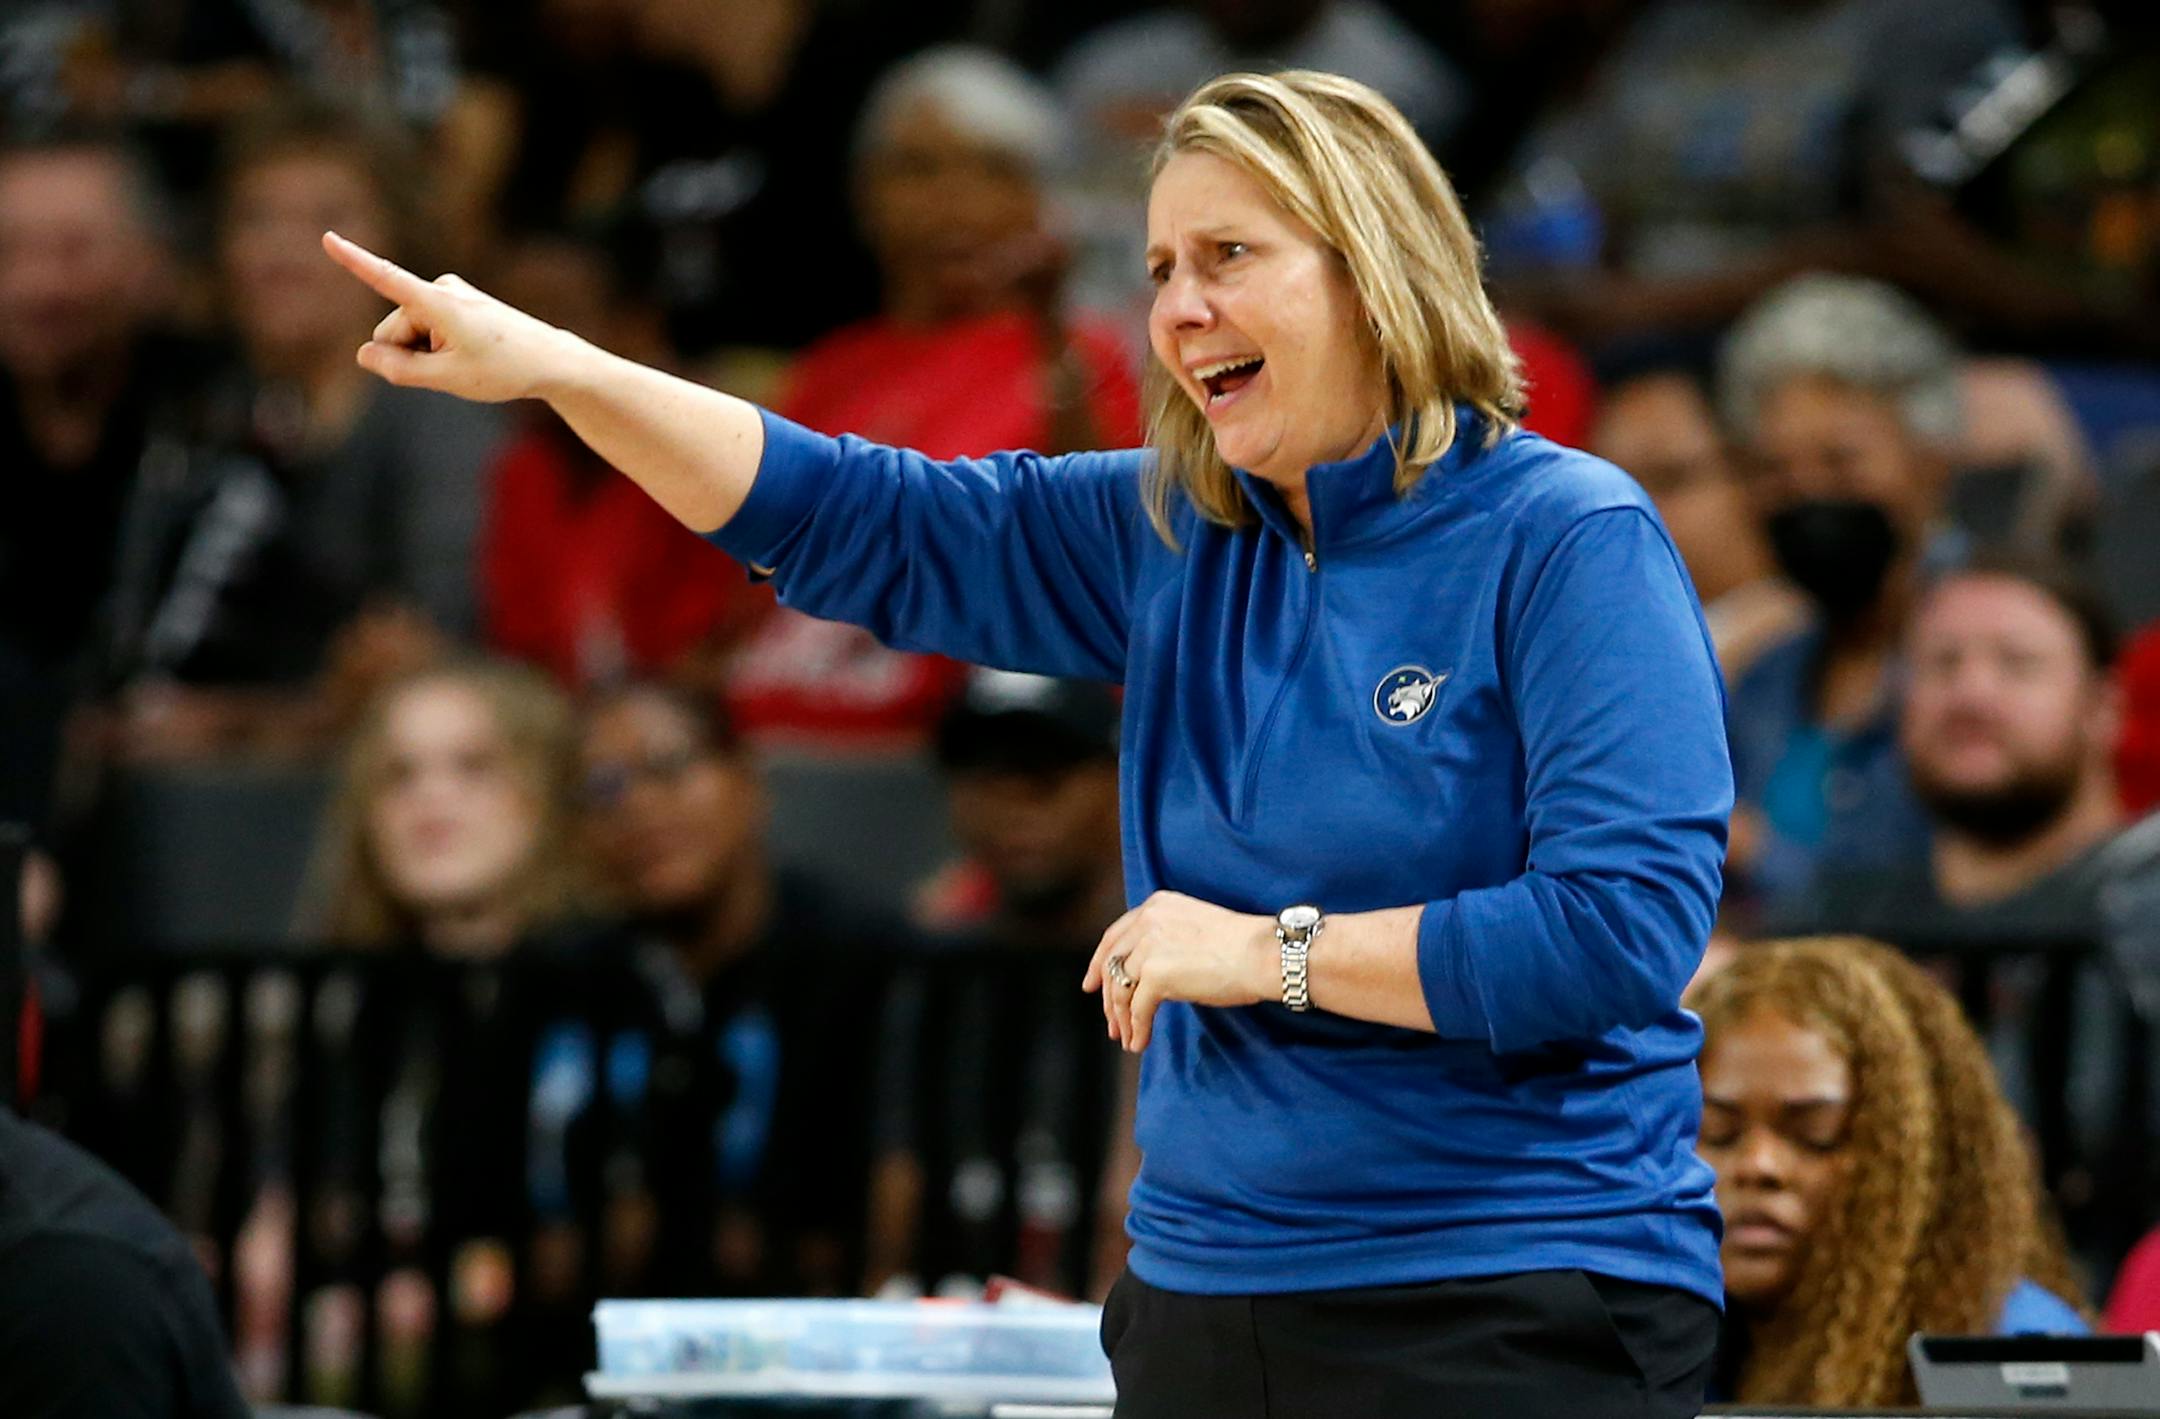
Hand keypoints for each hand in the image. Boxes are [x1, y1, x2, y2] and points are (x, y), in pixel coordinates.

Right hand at [321, 231, 584, 402]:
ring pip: (407, 333)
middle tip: (451, 369)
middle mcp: (440, 289)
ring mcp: (447, 294)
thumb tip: (364, 354)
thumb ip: (401, 370)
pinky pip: (424, 329)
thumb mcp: (449, 379)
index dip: (354, 260)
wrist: (549, 360)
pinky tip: (465, 354)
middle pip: (392, 331)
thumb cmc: (505, 369)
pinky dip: (435, 347)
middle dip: (407, 355)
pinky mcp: (452, 301)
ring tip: (464, 361)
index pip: (387, 280)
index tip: (327, 237)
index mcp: (439, 304)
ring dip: (423, 353)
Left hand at [1082, 890, 1272, 1052]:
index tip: (1091, 985)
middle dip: (1108, 998)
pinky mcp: (1156, 974)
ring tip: (1126, 1038)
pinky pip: (1137, 1009)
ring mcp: (1149, 947)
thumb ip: (1166, 940)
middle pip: (1111, 963)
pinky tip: (1139, 1042)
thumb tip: (1146, 976)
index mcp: (1157, 905)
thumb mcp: (1195, 929)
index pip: (1115, 936)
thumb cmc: (1242, 947)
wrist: (1262, 954)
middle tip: (1111, 1024)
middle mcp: (1147, 921)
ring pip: (1120, 989)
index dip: (1099, 963)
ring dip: (1121, 1018)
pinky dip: (1136, 1028)